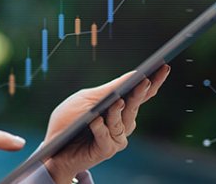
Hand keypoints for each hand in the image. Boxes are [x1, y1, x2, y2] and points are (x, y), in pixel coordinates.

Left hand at [42, 65, 170, 181]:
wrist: (52, 146)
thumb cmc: (70, 119)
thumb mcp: (87, 99)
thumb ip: (109, 90)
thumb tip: (135, 74)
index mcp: (121, 107)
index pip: (142, 93)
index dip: (154, 81)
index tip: (163, 66)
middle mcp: (123, 123)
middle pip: (134, 105)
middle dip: (140, 92)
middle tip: (144, 80)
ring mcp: (116, 138)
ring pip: (122, 122)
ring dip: (118, 111)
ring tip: (117, 100)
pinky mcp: (105, 150)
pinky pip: (105, 137)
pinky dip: (100, 128)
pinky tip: (95, 120)